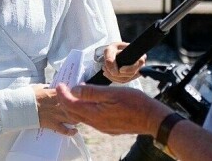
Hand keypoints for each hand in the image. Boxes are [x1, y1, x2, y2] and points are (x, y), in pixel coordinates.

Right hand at [32, 84, 76, 135]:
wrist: (20, 108)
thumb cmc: (28, 96)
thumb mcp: (39, 87)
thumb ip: (47, 87)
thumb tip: (51, 86)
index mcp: (56, 94)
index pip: (71, 93)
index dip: (76, 93)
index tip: (79, 93)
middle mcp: (59, 105)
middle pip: (75, 106)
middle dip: (79, 107)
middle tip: (81, 107)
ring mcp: (56, 115)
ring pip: (73, 118)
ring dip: (77, 118)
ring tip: (78, 117)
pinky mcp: (52, 125)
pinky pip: (64, 130)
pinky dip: (71, 132)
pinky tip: (75, 131)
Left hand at [56, 83, 171, 136]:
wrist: (152, 118)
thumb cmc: (135, 103)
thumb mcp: (112, 93)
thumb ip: (91, 92)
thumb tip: (75, 89)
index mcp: (95, 114)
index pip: (70, 105)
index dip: (62, 94)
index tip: (59, 85)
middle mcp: (96, 123)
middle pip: (73, 113)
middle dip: (65, 101)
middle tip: (63, 88)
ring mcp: (103, 127)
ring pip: (82, 117)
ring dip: (75, 106)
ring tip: (75, 93)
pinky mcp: (109, 128)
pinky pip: (91, 119)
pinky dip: (85, 110)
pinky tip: (90, 102)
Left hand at [101, 42, 145, 82]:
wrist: (113, 52)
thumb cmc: (114, 49)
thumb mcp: (110, 49)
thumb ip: (110, 57)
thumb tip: (113, 72)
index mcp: (139, 56)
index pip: (137, 65)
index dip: (129, 69)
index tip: (120, 70)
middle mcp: (140, 65)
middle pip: (131, 74)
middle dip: (116, 73)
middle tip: (104, 67)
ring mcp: (135, 72)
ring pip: (126, 79)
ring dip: (113, 76)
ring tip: (104, 69)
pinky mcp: (130, 77)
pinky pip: (122, 81)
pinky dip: (113, 78)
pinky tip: (107, 73)